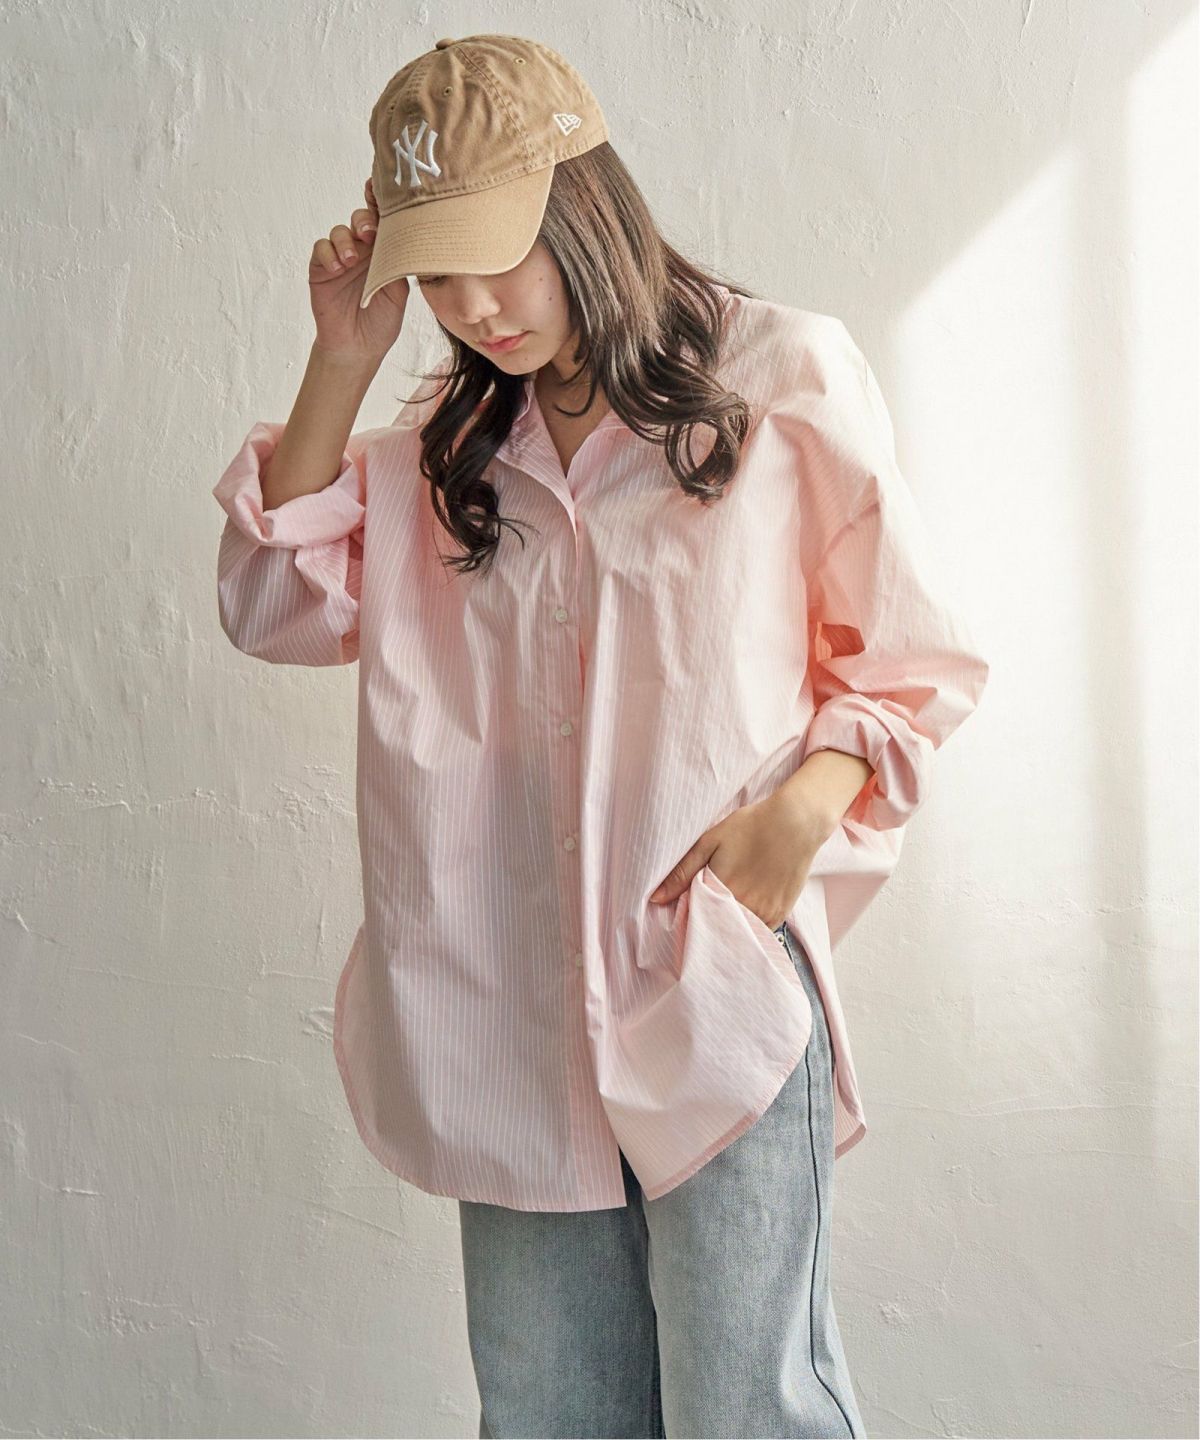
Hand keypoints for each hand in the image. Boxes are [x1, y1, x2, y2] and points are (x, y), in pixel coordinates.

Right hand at [309, 177, 408, 363]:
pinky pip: (321, 249)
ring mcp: (340, 258)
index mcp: (384, 252)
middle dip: (364, 220)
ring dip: (346, 241)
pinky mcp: (321, 269)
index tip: (381, 190)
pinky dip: (329, 254)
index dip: (381, 203)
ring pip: (339, 232)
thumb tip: (411, 238)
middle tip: (369, 234)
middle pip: (360, 219)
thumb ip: (400, 264)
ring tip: (352, 260)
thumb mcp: (399, 292)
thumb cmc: (381, 322)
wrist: (359, 348)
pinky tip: (338, 267)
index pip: (382, 221)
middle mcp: (362, 250)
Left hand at [647, 790, 836, 930]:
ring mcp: (763, 913)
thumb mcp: (710, 842)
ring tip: (725, 911)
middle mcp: (741, 906)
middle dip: (707, 925)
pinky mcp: (780, 914)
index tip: (684, 912)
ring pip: (737, 933)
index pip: (694, 918)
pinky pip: (758, 931)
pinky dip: (748, 926)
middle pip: (715, 928)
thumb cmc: (751, 826)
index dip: (687, 916)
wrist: (796, 823)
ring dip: (727, 927)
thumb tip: (655, 899)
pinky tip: (745, 911)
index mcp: (719, 890)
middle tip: (705, 911)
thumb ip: (682, 872)